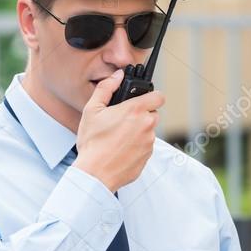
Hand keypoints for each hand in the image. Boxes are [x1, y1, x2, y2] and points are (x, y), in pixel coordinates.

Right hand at [73, 69, 163, 192]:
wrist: (95, 173)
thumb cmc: (93, 143)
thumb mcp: (92, 110)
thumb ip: (106, 88)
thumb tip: (117, 76)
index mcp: (136, 111)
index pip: (158, 97)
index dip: (151, 96)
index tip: (142, 99)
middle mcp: (147, 126)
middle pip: (153, 114)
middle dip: (141, 115)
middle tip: (123, 120)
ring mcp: (149, 143)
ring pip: (148, 131)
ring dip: (138, 131)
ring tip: (118, 137)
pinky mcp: (147, 157)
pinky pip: (145, 146)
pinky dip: (136, 146)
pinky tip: (120, 149)